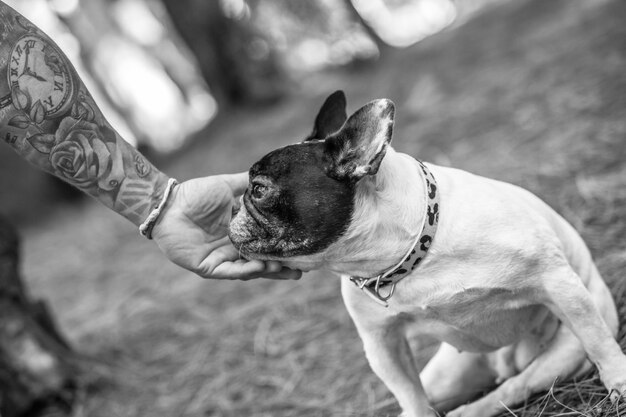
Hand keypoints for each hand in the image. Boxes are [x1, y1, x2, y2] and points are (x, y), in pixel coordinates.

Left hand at [152, 172, 301, 279]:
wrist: (168, 203)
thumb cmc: (196, 194)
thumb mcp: (228, 186)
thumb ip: (248, 184)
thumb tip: (273, 176)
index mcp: (241, 231)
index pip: (267, 242)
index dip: (284, 247)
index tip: (304, 249)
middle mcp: (235, 248)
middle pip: (263, 261)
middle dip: (282, 267)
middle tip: (302, 270)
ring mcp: (222, 259)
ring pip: (250, 269)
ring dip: (268, 271)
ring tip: (287, 270)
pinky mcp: (208, 267)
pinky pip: (230, 271)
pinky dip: (245, 271)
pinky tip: (260, 268)